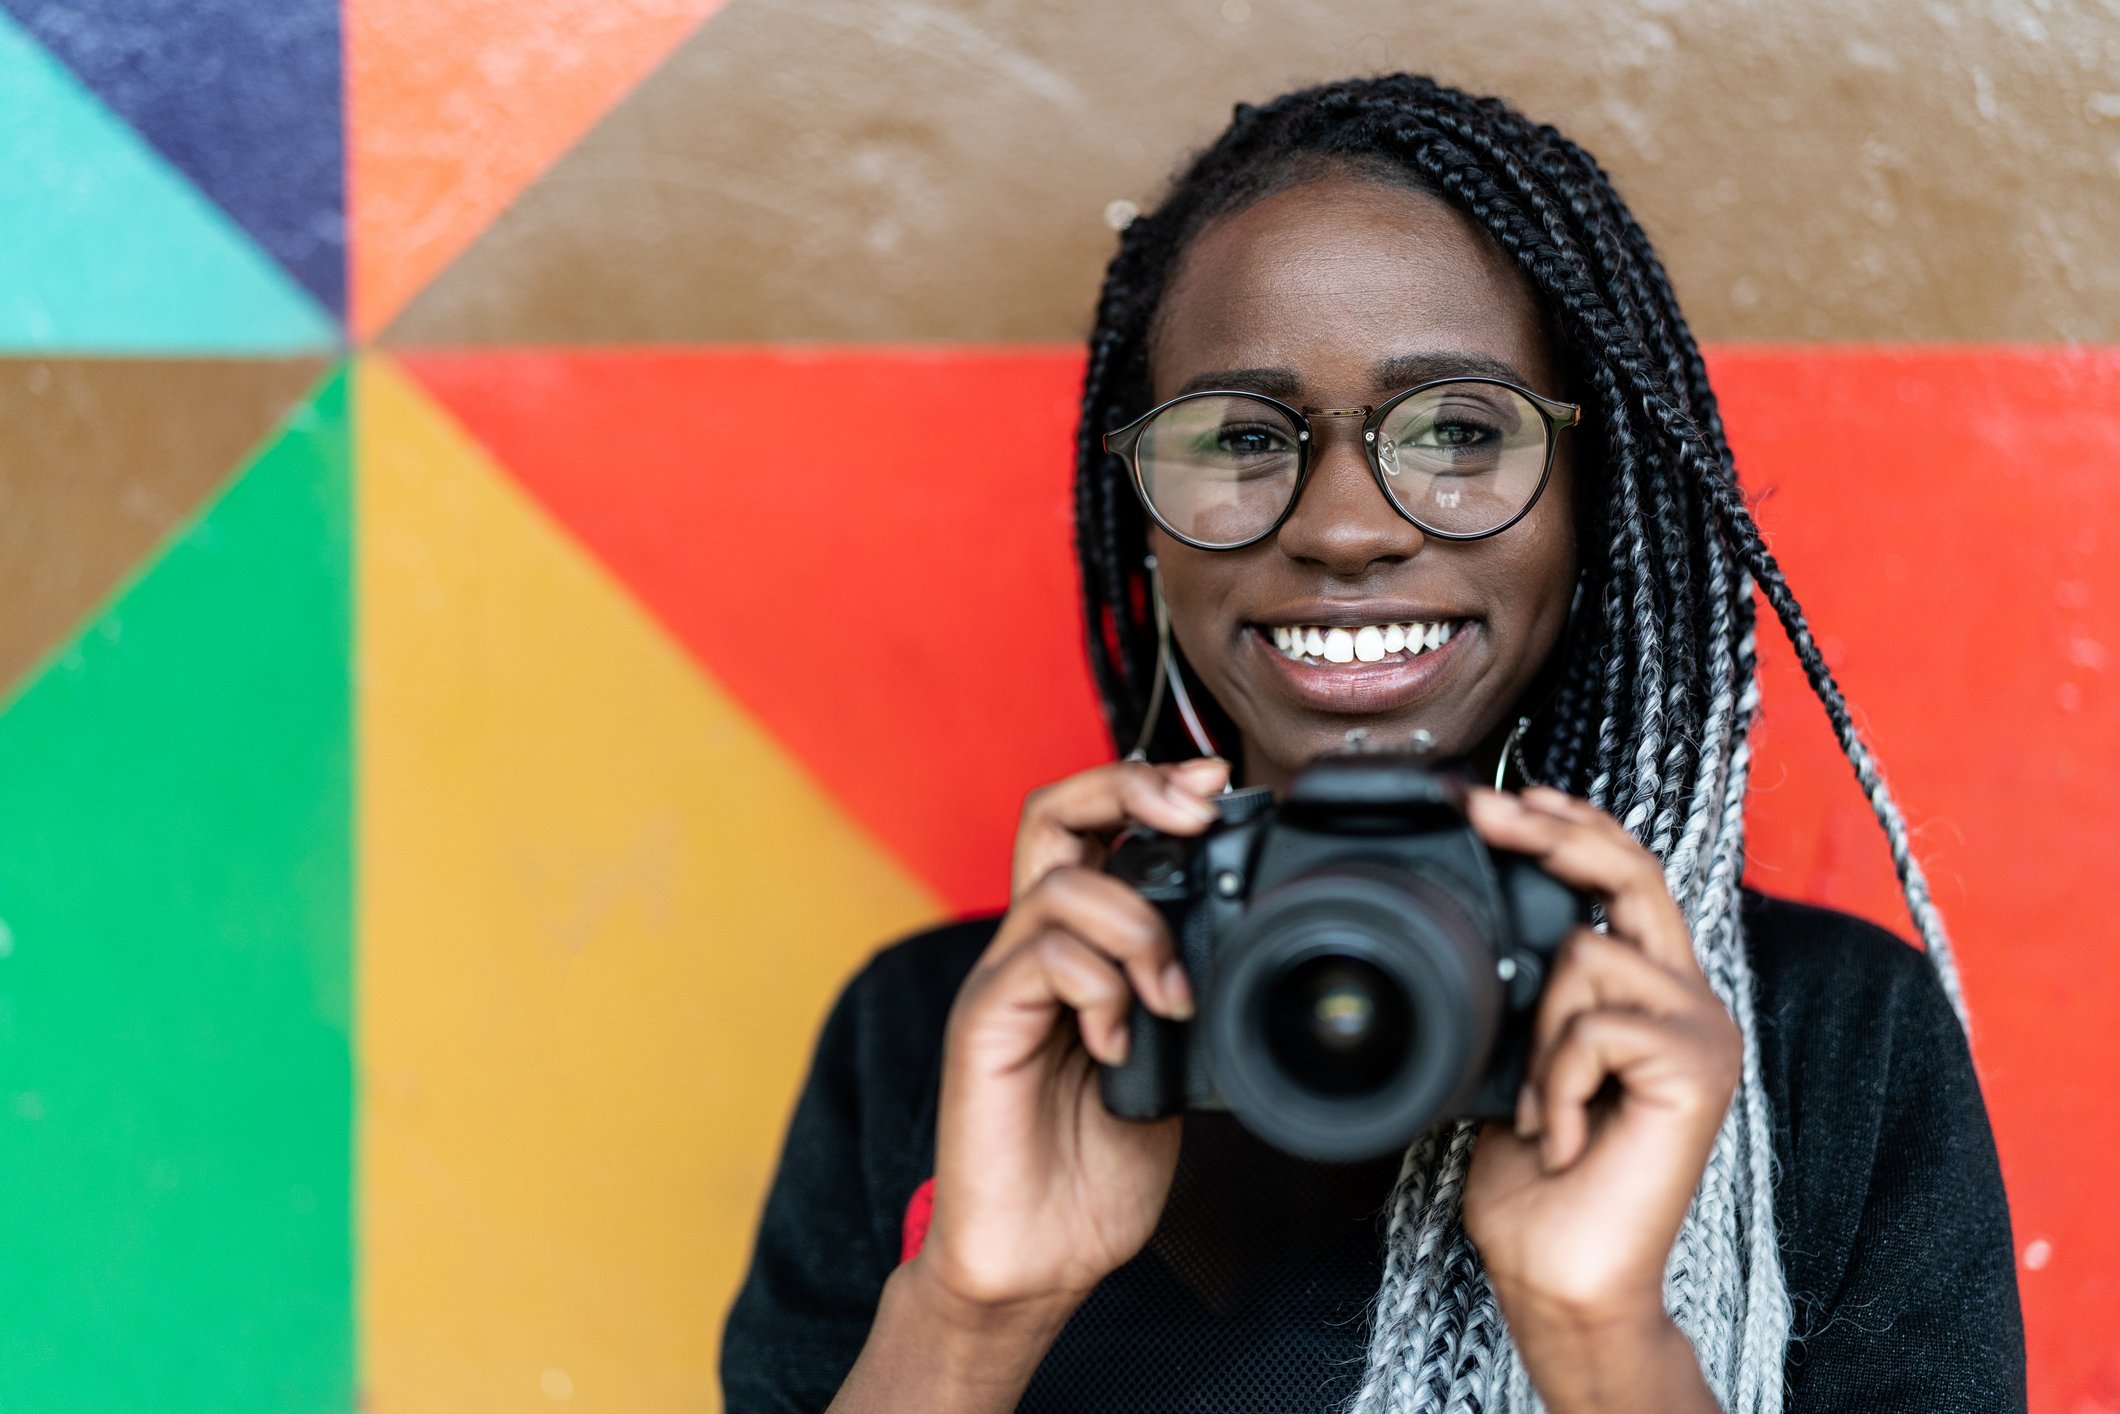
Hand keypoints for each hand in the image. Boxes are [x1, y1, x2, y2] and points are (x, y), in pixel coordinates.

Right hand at [909, 756, 1230, 1321]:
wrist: (1038, 1256)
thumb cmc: (1097, 1167)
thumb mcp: (1175, 1061)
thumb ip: (1187, 991)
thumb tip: (1242, 942)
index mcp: (1080, 946)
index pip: (1096, 827)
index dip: (1152, 786)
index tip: (1218, 786)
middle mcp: (1034, 949)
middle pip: (1055, 812)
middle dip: (1131, 790)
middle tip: (1196, 815)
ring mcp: (1004, 983)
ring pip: (1060, 884)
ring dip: (1138, 927)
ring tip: (1170, 998)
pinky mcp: (983, 1025)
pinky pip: (1038, 959)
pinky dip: (1098, 988)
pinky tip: (1120, 1046)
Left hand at [1459, 786, 1738, 1408]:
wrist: (1562, 1271)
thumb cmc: (1535, 1178)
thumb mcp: (1513, 1058)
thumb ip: (1524, 992)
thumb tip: (1477, 925)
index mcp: (1650, 993)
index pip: (1624, 878)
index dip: (1569, 827)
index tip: (1500, 798)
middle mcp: (1688, 1001)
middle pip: (1634, 872)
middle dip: (1554, 832)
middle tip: (1487, 811)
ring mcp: (1702, 1031)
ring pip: (1588, 954)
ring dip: (1535, 1034)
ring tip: (1539, 1107)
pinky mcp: (1698, 1068)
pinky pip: (1593, 1025)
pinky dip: (1553, 1081)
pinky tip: (1561, 1135)